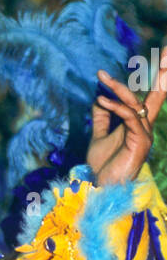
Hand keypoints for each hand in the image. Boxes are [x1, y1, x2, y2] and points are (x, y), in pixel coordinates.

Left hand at [87, 49, 166, 186]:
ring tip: (102, 77)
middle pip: (158, 94)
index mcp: (139, 123)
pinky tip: (102, 100)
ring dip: (118, 87)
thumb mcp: (99, 136)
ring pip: (136, 102)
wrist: (103, 188)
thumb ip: (102, 117)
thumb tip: (99, 97)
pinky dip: (115, 106)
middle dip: (165, 71)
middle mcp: (146, 126)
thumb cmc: (104, 166)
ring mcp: (145, 133)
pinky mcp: (140, 141)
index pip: (153, 96)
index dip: (161, 76)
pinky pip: (129, 116)